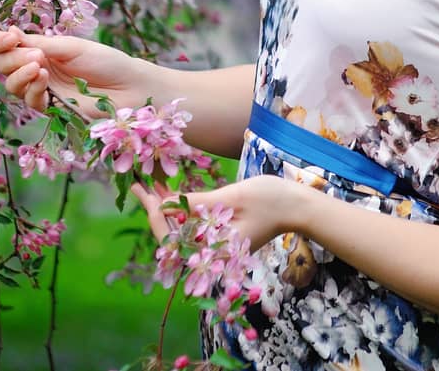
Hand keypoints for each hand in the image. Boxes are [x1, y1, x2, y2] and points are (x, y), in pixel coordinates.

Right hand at [0, 26, 159, 117]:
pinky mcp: (50, 108)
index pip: (9, 46)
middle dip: (12, 58)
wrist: (129, 86)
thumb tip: (9, 31)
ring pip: (12, 85)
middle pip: (5, 66)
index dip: (1, 41)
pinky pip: (30, 100)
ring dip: (20, 74)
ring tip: (39, 65)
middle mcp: (38, 69)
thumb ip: (40, 43)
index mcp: (42, 50)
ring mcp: (43, 90)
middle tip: (35, 54)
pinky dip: (33, 88)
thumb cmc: (105, 61)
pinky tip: (44, 78)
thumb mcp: (71, 47)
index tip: (8, 37)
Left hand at [129, 175, 304, 251]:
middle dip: (154, 211)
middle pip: (173, 237)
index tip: (142, 191)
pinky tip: (173, 194)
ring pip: (181, 232)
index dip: (153, 214)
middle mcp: (212, 253)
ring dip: (165, 211)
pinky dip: (181, 211)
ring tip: (152, 185)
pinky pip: (194, 227)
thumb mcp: (231, 197)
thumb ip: (198, 204)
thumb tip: (165, 204)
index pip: (172, 238)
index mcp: (214, 250)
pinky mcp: (221, 237)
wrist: (297, 207)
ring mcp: (217, 246)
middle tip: (141, 185)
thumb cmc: (269, 200)